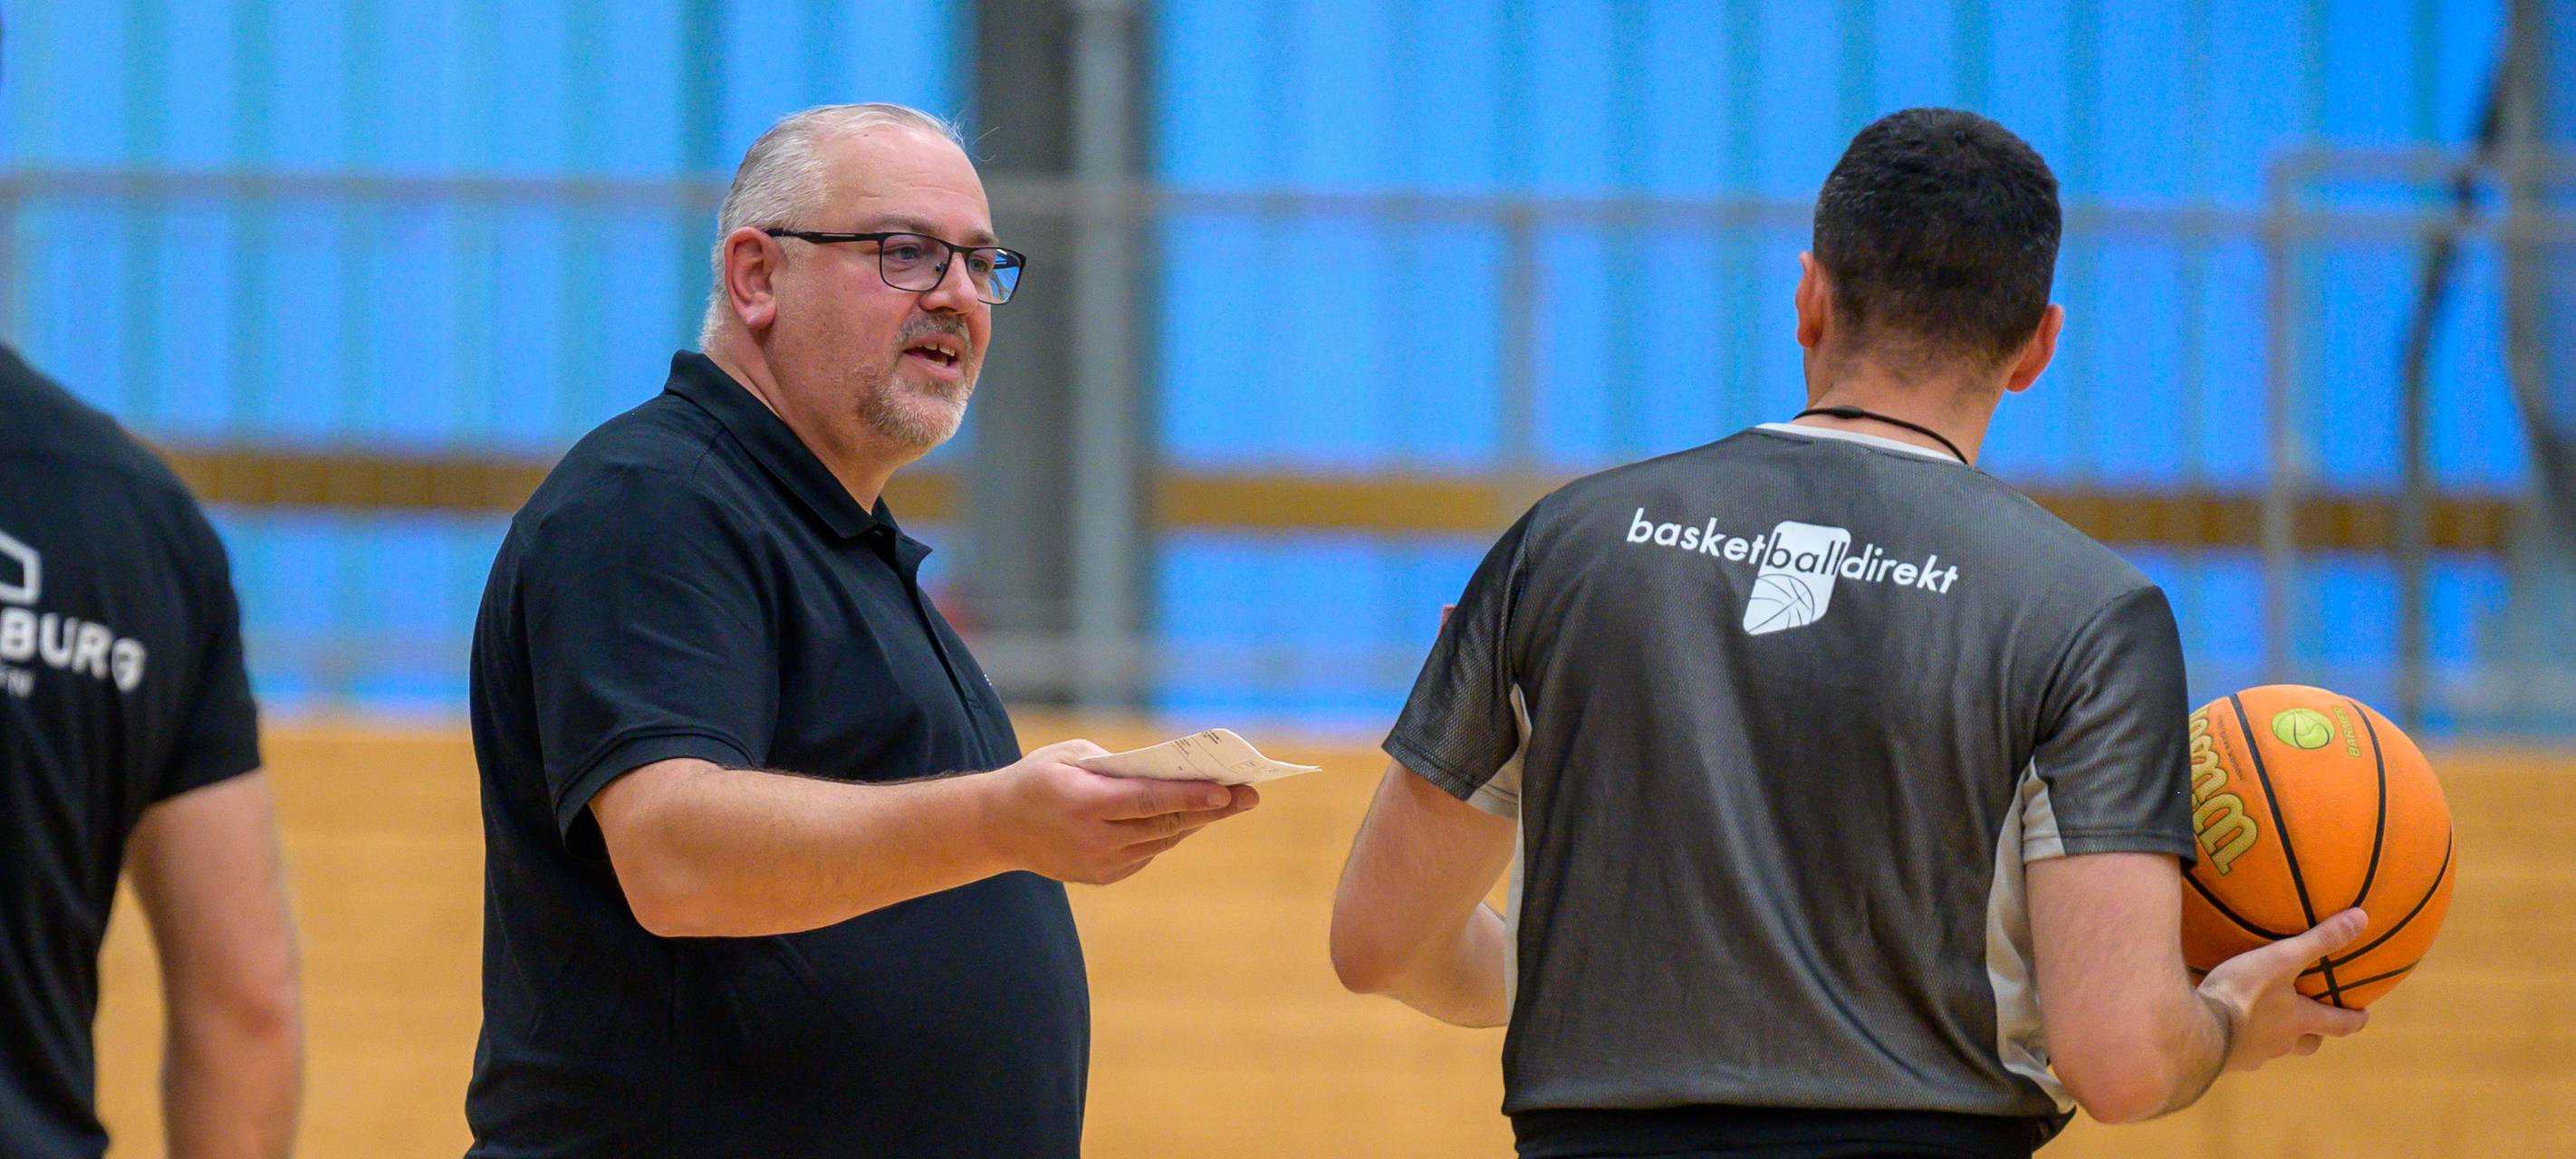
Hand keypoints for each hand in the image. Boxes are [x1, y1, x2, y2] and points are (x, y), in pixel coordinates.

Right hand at [986, 740, 1260, 884]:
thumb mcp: (1071, 755)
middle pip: (1165, 824)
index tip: (1227, 791)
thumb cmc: (1038, 778)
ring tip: (1230, 802)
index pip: (1149, 801)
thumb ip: (1118, 766)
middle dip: (1211, 810)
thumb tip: (1170, 774)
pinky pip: (1147, 852)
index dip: (1191, 797)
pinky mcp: (1102, 876)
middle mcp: (1093, 838)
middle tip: (1249, 795)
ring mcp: (1099, 863)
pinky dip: (1169, 833)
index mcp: (1083, 803)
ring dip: (1195, 822)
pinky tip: (1191, 817)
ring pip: (1161, 841)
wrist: (997, 827)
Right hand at [2197, 908, 2371, 1071]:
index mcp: (2300, 1020)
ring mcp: (2254, 1054)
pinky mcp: (2228, 1060)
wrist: (2197, 1031)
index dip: (2354, 1020)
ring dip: (2278, 1038)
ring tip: (2265, 1022)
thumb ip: (2318, 941)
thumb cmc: (2243, 993)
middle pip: (2310, 1044)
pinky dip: (2243, 1041)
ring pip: (2276, 1049)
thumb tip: (2362, 918)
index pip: (2339, 1025)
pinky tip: (2228, 1027)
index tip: (2363, 1015)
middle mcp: (2282, 1042)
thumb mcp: (2281, 959)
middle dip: (2316, 1033)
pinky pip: (2243, 1051)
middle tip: (2314, 1022)